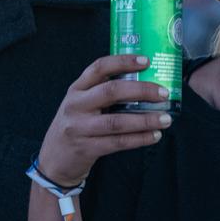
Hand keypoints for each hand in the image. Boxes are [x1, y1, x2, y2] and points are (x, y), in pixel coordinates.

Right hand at [36, 54, 172, 185]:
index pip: (99, 67)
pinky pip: (118, 143)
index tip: (146, 60)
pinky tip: (154, 135)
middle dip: (141, 90)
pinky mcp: (86, 148)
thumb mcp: (81, 104)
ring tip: (166, 119)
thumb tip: (143, 83)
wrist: (53, 160)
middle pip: (111, 91)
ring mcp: (79, 127)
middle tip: (163, 93)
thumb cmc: (76, 126)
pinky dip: (139, 139)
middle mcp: (76, 105)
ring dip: (145, 119)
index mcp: (76, 89)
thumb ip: (101, 93)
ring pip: (117, 121)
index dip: (123, 62)